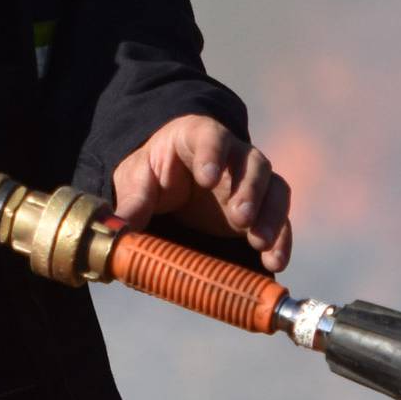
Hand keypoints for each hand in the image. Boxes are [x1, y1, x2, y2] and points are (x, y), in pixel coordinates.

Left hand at [110, 114, 292, 274]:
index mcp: (198, 137)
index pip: (211, 136)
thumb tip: (119, 229)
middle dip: (249, 191)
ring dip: (271, 217)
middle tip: (240, 218)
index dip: (213, 153)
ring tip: (260, 243)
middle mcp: (234, 157)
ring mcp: (252, 183)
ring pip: (274, 190)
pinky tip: (275, 262)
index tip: (207, 178)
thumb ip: (133, 200)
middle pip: (252, 164)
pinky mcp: (261, 210)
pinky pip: (279, 220)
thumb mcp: (137, 178)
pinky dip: (281, 240)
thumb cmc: (155, 170)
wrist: (171, 180)